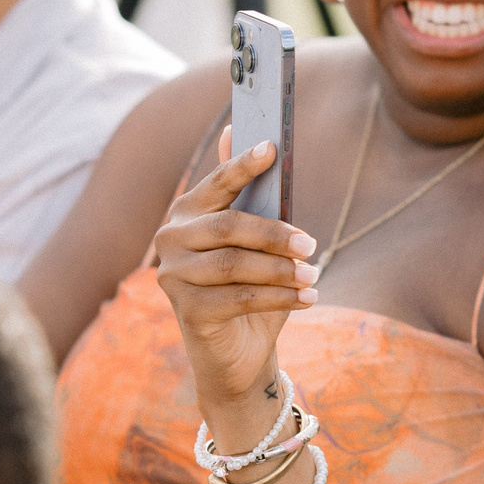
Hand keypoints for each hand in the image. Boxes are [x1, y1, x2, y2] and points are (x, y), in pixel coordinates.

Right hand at [153, 129, 319, 435]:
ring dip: (281, 271)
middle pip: (228, 226)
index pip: (216, 183)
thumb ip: (249, 195)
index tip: (272, 148)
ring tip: (313, 276)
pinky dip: (279, 298)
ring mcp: (172, 276)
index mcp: (186, 213)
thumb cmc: (250, 288)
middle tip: (311, 243)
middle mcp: (170, 239)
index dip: (243, 165)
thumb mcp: (256, 244)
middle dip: (275, 234)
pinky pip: (239, 298)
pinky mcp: (186, 311)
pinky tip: (306, 300)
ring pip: (235, 264)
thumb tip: (233, 129)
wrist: (238, 354)